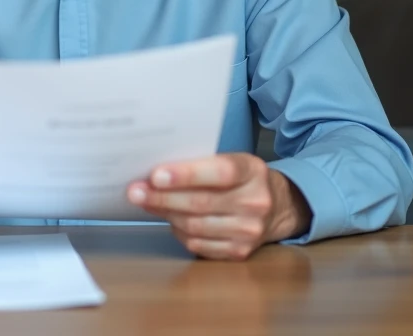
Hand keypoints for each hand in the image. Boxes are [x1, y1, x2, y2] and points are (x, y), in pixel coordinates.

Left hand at [127, 153, 309, 260]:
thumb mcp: (231, 161)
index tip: (155, 175)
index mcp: (252, 171)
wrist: (278, 206)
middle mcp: (256, 202)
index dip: (185, 175)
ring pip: (196, 225)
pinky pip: (199, 245)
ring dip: (166, 214)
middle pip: (201, 203)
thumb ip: (200, 164)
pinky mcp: (241, 252)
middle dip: (162, 197)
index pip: (219, 172)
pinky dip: (179, 232)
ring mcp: (250, 230)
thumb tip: (154, 172)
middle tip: (134, 191)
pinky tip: (170, 220)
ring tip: (146, 203)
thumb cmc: (242, 179)